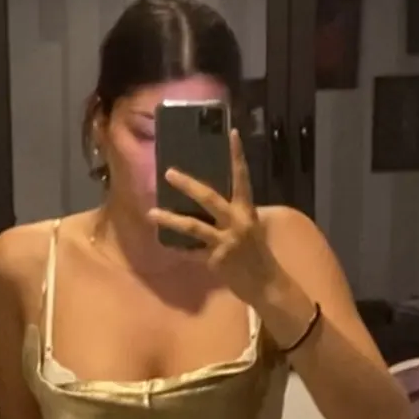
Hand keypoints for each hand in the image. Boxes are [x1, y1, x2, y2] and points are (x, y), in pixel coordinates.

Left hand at [149, 128, 290, 314]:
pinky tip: (164, 243)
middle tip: (168, 172)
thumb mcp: (251, 228)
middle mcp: (237, 222)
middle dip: (187, 185)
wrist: (267, 285)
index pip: (242, 177)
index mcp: (248, 211)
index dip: (237, 155)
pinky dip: (179, 248)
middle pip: (209, 197)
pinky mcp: (216, 260)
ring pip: (193, 226)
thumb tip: (211, 203)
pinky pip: (191, 252)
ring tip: (151, 213)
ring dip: (170, 219)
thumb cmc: (258, 255)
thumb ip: (235, 214)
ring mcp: (226, 241)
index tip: (231, 133)